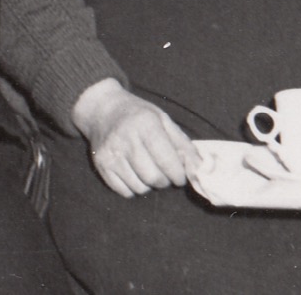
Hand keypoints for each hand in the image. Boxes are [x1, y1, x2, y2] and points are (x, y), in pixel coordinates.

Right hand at [71, 80, 200, 198]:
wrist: (102, 109)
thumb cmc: (138, 115)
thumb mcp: (162, 120)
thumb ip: (183, 144)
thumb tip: (200, 169)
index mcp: (144, 124)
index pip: (167, 160)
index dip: (178, 174)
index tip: (180, 175)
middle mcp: (125, 138)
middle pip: (153, 178)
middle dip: (165, 181)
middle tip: (164, 173)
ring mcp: (110, 153)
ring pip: (140, 187)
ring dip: (149, 185)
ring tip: (147, 170)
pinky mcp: (100, 164)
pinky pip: (124, 191)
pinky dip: (133, 188)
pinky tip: (133, 173)